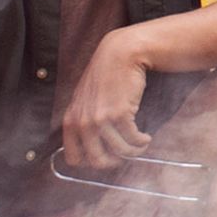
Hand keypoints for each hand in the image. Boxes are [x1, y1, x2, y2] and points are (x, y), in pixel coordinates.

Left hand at [59, 29, 151, 172]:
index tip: (105, 157)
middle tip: (124, 156)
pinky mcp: (120, 114)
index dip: (91, 162)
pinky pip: (133, 140)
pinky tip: (145, 137)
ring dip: (133, 152)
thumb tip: (93, 147)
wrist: (121, 54)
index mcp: (71, 120)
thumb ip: (83, 120)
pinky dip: (141, 142)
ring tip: (140, 145)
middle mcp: (83, 122)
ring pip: (119, 152)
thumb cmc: (105, 76)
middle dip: (114, 162)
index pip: (74, 158)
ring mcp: (101, 119)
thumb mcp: (85, 99)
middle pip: (97, 161)